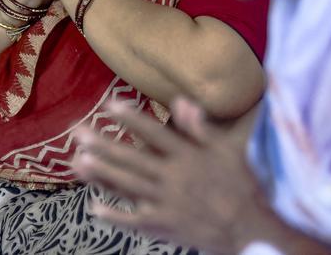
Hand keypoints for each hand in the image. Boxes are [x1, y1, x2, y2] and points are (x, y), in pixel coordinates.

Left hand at [73, 97, 271, 254]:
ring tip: (79, 161)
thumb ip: (201, 127)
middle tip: (78, 133)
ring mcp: (168, 202)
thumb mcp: (227, 150)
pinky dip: (115, 215)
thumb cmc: (242, 186)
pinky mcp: (166, 225)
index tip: (109, 105)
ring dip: (103, 174)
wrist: (252, 229)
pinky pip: (136, 220)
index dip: (131, 119)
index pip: (155, 133)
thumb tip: (182, 101)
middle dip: (104, 144)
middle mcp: (174, 177)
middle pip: (133, 158)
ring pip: (129, 185)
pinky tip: (95, 207)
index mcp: (189, 156)